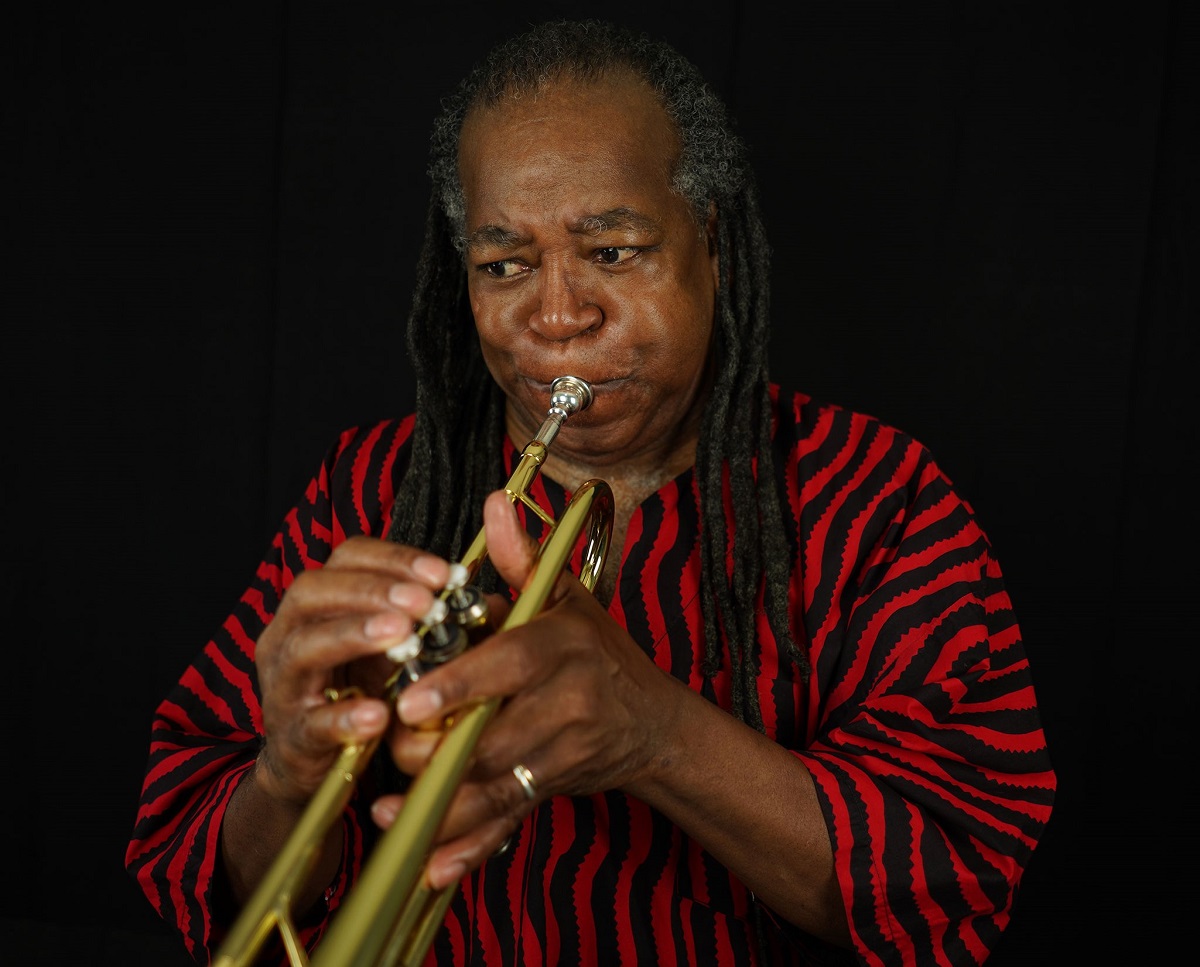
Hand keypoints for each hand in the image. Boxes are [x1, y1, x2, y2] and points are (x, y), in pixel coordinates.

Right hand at [252, 535, 451, 803]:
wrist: (312, 759)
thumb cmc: (357, 690)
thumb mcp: (389, 647)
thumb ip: (425, 621)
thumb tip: (485, 601)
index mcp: (316, 603)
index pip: (346, 559)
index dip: (393, 559)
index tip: (442, 573)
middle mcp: (288, 634)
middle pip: (313, 592)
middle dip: (374, 591)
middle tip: (425, 602)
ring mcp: (284, 684)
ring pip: (305, 647)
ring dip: (356, 635)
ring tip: (403, 634)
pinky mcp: (292, 737)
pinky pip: (312, 723)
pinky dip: (345, 717)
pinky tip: (380, 714)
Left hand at [375, 490, 678, 888]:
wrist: (654, 722)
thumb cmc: (597, 651)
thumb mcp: (564, 598)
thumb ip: (521, 558)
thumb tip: (494, 501)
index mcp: (560, 645)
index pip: (509, 663)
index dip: (462, 684)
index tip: (412, 701)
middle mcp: (568, 700)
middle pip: (494, 735)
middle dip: (436, 749)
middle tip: (390, 747)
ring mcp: (565, 751)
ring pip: (497, 786)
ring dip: (442, 806)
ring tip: (389, 808)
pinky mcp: (556, 788)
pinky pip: (511, 821)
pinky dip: (471, 847)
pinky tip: (430, 864)